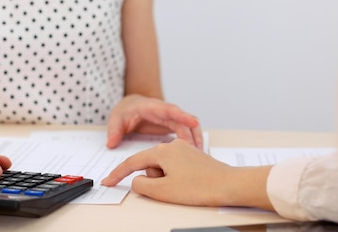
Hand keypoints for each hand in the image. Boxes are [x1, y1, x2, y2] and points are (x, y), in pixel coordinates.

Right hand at [101, 139, 272, 208]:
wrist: (230, 185)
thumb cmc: (199, 188)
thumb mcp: (163, 191)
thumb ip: (142, 186)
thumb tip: (137, 181)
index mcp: (162, 151)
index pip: (133, 162)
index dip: (118, 174)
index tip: (107, 182)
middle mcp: (172, 145)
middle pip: (150, 164)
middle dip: (153, 179)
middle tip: (169, 189)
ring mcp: (184, 150)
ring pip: (163, 167)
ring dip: (166, 179)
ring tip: (182, 188)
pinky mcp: (193, 157)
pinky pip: (175, 168)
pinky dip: (175, 178)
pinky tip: (189, 185)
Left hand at [106, 94, 202, 149]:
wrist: (132, 106)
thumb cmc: (126, 111)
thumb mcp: (116, 119)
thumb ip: (114, 130)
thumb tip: (111, 144)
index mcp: (153, 107)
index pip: (170, 110)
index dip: (182, 116)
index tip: (194, 122)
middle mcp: (166, 112)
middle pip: (184, 119)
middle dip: (193, 132)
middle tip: (198, 149)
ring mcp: (172, 119)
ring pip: (189, 127)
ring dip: (195, 139)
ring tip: (199, 155)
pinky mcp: (174, 126)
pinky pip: (187, 133)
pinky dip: (191, 142)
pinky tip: (195, 155)